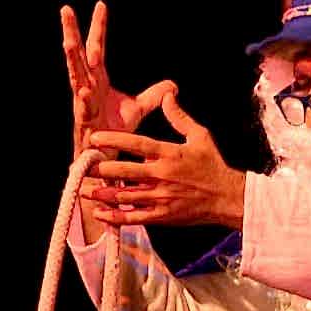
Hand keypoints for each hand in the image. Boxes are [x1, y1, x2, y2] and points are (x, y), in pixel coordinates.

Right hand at [62, 2, 173, 159]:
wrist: (103, 159)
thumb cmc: (113, 132)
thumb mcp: (137, 110)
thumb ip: (152, 96)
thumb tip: (173, 86)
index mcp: (98, 80)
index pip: (98, 48)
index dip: (99, 27)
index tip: (102, 4)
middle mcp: (87, 87)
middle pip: (79, 55)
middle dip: (71, 32)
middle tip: (66, 9)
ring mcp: (83, 104)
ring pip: (75, 77)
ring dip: (71, 61)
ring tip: (68, 42)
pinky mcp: (85, 123)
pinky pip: (83, 110)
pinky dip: (83, 100)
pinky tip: (83, 90)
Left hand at [80, 92, 246, 229]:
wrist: (227, 198)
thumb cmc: (213, 165)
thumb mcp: (200, 136)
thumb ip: (179, 117)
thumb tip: (167, 94)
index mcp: (170, 153)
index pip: (137, 143)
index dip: (114, 139)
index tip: (95, 137)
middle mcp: (163, 175)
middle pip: (126, 170)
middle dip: (102, 168)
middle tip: (82, 165)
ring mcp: (162, 197)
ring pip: (126, 195)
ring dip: (103, 192)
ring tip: (84, 189)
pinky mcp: (163, 215)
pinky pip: (135, 216)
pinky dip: (116, 215)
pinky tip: (100, 211)